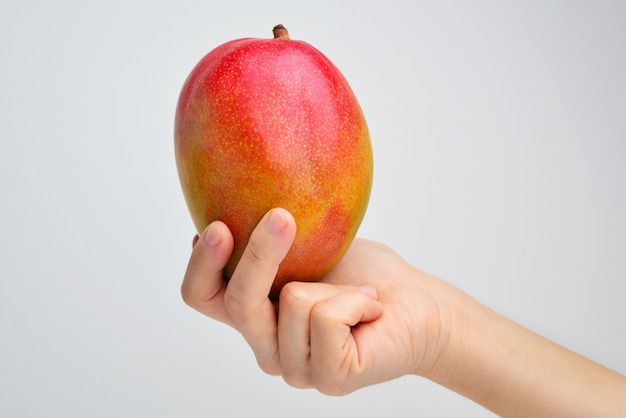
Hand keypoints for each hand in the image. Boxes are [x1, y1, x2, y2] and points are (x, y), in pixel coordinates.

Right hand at [181, 208, 451, 394]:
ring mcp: (295, 368)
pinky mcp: (328, 378)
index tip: (217, 226)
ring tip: (359, 292)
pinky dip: (356, 299)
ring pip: (291, 301)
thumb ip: (270, 237)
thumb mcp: (310, 244)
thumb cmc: (364, 274)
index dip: (200, 263)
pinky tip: (370, 310)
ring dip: (335, 283)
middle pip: (237, 300)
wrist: (417, 304)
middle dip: (259, 253)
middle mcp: (266, 345)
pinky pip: (327, 318)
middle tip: (281, 216)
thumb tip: (231, 200)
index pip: (202, 296)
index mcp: (254, 313)